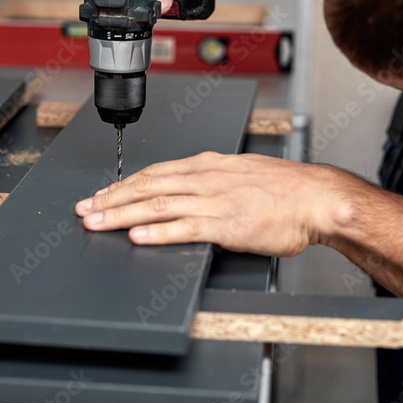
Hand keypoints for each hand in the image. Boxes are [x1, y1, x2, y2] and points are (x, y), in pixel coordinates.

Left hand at [75, 152, 355, 256]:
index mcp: (208, 165)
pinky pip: (185, 228)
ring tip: (98, 223)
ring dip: (123, 215)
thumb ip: (212, 181)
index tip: (103, 193)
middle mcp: (206, 178)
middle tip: (86, 209)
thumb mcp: (241, 173)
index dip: (124, 184)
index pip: (155, 173)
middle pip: (148, 187)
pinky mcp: (227, 224)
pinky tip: (137, 237)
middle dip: (112, 198)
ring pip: (158, 205)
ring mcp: (215, 200)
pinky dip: (158, 232)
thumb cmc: (285, 190)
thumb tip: (187, 192)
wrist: (317, 198)